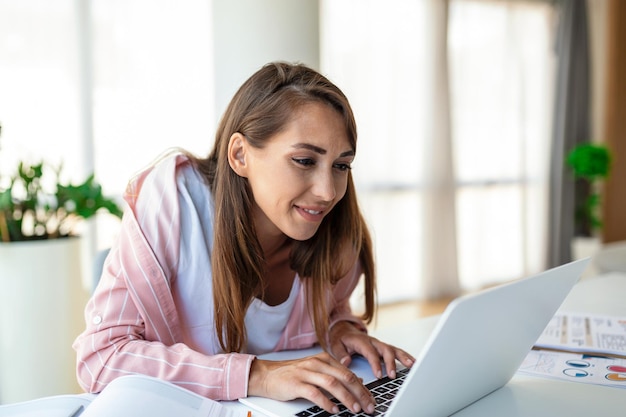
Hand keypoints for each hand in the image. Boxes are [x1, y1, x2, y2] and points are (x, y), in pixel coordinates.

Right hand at [248, 352, 375, 414]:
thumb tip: (357, 382)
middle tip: (368, 406)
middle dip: (359, 393)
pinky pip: (315, 393)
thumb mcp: (315, 371)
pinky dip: (326, 402)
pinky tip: (333, 410)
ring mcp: (306, 372)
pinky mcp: (296, 383)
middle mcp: (317, 363)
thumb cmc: (291, 375)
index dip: (362, 388)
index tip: (370, 400)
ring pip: (332, 383)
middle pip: (344, 377)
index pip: (348, 373)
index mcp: (324, 359)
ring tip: (355, 409)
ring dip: (346, 398)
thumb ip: (334, 375)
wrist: (266, 375)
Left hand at [328, 321, 414, 379]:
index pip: (370, 353)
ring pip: (393, 349)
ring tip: (412, 366)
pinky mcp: (383, 347)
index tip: (379, 375)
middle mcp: (373, 342)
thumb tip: (346, 362)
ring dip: (403, 357)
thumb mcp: (335, 345)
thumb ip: (340, 353)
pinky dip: (405, 356)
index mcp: (361, 341)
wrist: (344, 329)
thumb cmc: (341, 339)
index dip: (375, 364)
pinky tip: (414, 363)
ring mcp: (379, 344)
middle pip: (385, 350)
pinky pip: (396, 351)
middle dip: (390, 363)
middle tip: (393, 376)